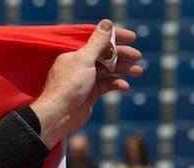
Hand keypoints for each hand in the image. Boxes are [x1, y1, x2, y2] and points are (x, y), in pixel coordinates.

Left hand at [31, 21, 141, 146]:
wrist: (59, 115)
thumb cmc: (69, 86)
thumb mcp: (84, 60)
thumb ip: (97, 42)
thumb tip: (107, 23)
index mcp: (75, 55)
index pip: (98, 41)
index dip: (115, 38)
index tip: (132, 37)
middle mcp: (80, 66)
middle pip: (106, 56)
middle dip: (122, 55)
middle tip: (137, 56)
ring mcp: (86, 80)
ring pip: (109, 70)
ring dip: (123, 70)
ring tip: (138, 71)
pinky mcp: (91, 93)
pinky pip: (107, 85)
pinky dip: (117, 84)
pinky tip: (124, 87)